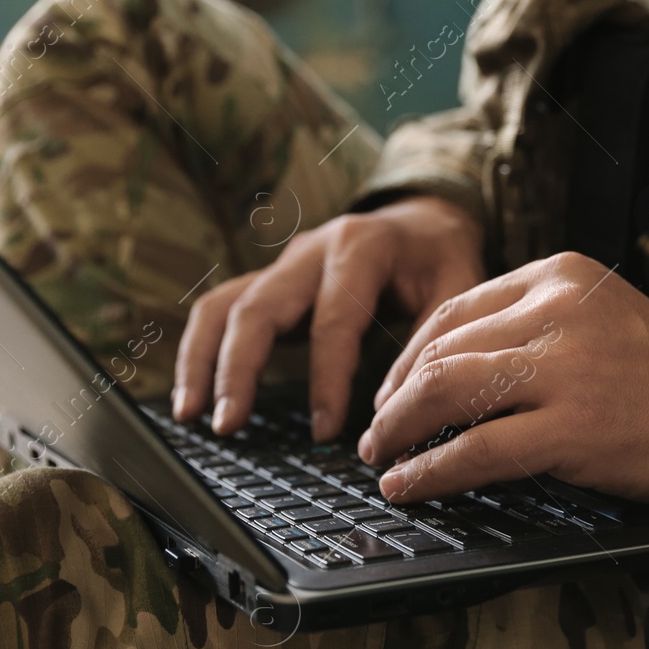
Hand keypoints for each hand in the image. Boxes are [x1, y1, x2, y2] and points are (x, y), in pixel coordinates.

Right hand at [173, 195, 483, 439]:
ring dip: (201, 361)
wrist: (422, 217)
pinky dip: (199, 351)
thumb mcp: (458, 286)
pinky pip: (219, 310)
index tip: (326, 431)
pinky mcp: (268, 282)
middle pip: (258, 307)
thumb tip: (389, 409)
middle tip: (227, 424)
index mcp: (361, 248)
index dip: (327, 379)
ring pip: (223, 306)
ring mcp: (282, 265)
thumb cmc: (440, 257)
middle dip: (238, 368)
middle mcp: (310, 251)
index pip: (333, 321)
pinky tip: (192, 395)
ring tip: (190, 415)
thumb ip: (429, 341)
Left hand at [358, 252, 648, 503]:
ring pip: (445, 394)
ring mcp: (565, 370)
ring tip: (381, 458)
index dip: (406, 357)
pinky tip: (408, 486)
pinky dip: (430, 472)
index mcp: (558, 276)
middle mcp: (556, 311)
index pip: (452, 311)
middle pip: (439, 351)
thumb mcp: (600, 317)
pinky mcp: (575, 430)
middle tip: (375, 431)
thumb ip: (533, 327)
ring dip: (398, 431)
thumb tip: (450, 369)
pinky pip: (476, 451)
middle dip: (392, 397)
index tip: (391, 390)